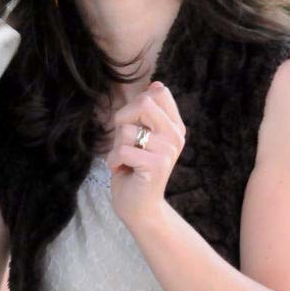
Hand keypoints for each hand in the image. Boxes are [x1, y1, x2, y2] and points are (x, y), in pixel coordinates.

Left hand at [107, 81, 185, 227]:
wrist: (139, 206)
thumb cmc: (134, 169)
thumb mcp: (141, 136)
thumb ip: (147, 112)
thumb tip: (156, 83)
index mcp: (175, 125)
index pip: (158, 92)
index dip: (136, 104)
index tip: (134, 124)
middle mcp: (175, 135)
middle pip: (143, 103)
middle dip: (122, 119)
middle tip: (124, 141)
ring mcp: (168, 150)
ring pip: (127, 129)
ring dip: (116, 145)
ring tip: (126, 160)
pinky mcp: (156, 165)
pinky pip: (123, 150)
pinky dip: (114, 160)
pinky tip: (122, 170)